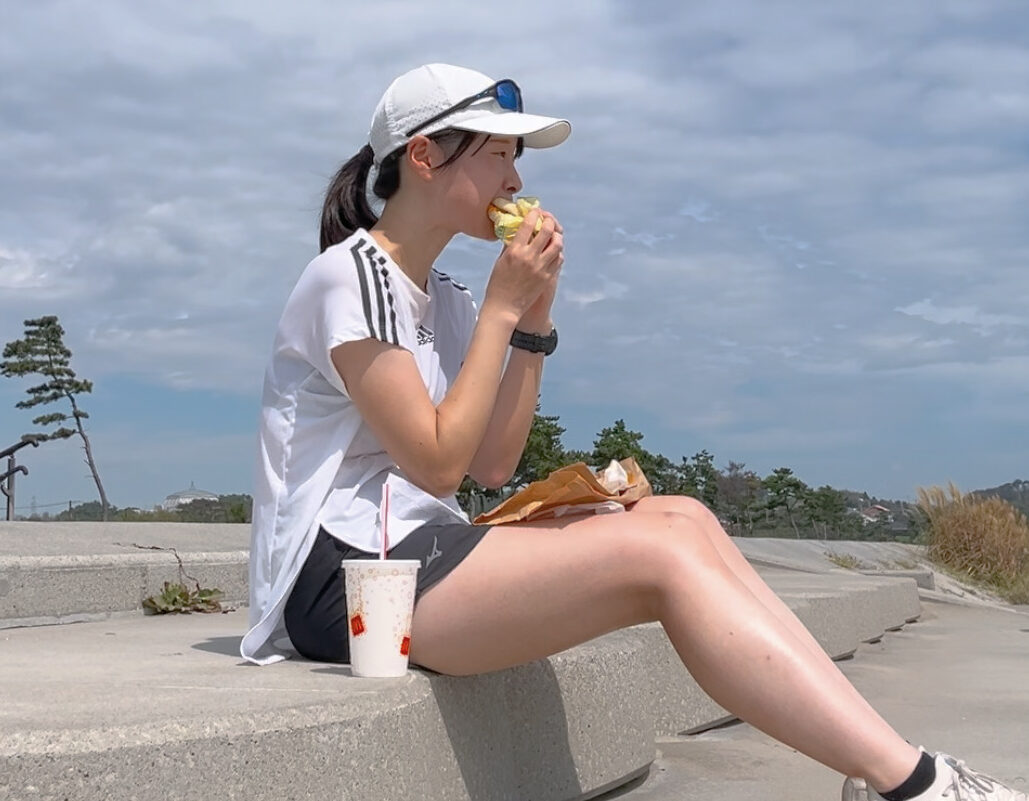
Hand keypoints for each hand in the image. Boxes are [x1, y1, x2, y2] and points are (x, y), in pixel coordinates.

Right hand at [482, 209, 563, 325]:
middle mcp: (529, 257)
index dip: (533, 214)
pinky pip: (558, 259)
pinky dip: (557, 252)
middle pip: (547, 231)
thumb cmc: (498, 284)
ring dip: (557, 236)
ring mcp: (540, 268)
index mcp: (515, 251)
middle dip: (549, 221)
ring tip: (554, 235)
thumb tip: (518, 231)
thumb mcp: (501, 260)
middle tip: (548, 220)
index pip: (528, 225)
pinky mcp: (547, 278)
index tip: (535, 211)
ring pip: (557, 244)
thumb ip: (511, 245)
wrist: (504, 307)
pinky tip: (553, 251)